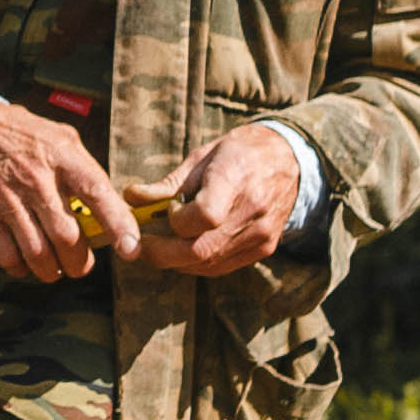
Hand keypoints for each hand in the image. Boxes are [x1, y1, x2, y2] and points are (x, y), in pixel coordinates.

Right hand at [0, 99, 133, 284]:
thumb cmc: (23, 135)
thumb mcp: (61, 138)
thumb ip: (86, 171)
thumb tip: (115, 206)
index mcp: (63, 156)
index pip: (98, 194)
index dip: (118, 225)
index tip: (131, 249)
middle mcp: (37, 178)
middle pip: (67, 236)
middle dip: (79, 262)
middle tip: (81, 266)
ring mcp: (8, 198)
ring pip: (39, 253)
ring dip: (51, 270)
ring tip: (55, 269)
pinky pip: (7, 255)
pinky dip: (20, 268)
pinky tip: (26, 264)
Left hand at [137, 122, 312, 276]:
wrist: (288, 160)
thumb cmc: (238, 153)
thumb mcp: (202, 157)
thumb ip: (167, 183)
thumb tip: (131, 197)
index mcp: (237, 178)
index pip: (204, 216)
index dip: (177, 221)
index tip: (168, 212)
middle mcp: (253, 211)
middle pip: (201, 250)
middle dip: (163, 254)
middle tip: (142, 245)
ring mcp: (261, 235)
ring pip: (208, 264)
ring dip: (176, 260)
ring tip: (160, 245)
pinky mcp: (264, 249)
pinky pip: (221, 266)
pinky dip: (196, 263)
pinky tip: (184, 249)